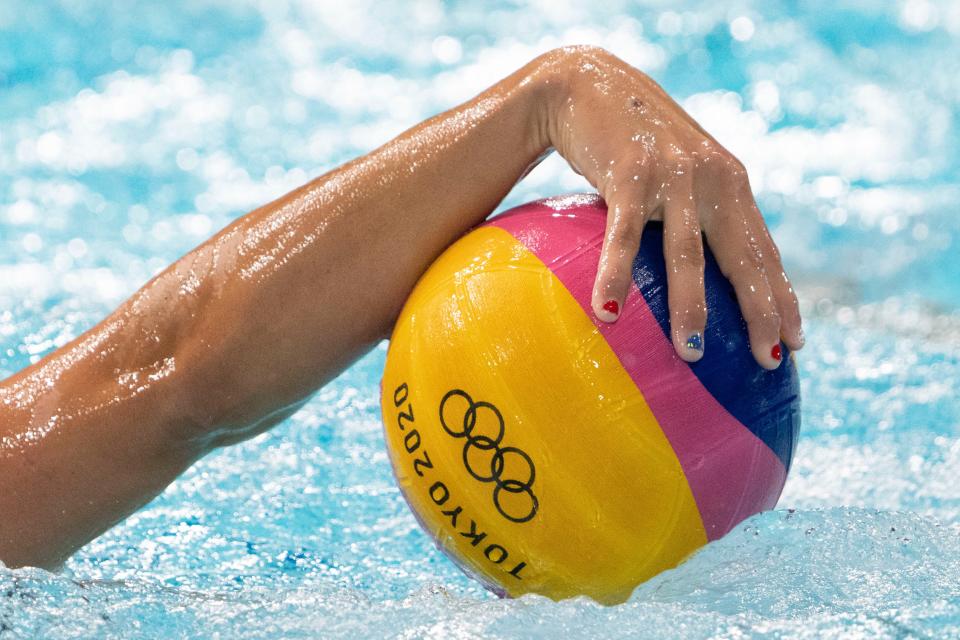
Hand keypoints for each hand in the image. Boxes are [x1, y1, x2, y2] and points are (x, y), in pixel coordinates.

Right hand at [535, 47, 802, 368]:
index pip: (764, 250)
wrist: (590, 83)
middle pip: (744, 257)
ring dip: (691, 308)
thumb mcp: (675, 171)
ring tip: (692, 354)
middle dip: (761, 312)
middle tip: (767, 361)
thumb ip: (692, 212)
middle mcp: (713, 179)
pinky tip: (608, 312)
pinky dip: (616, 275)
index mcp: (729, 184)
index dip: (782, 297)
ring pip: (688, 254)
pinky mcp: (630, 174)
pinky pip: (624, 236)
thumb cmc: (630, 141)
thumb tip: (686, 283)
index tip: (795, 343)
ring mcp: (673, 176)